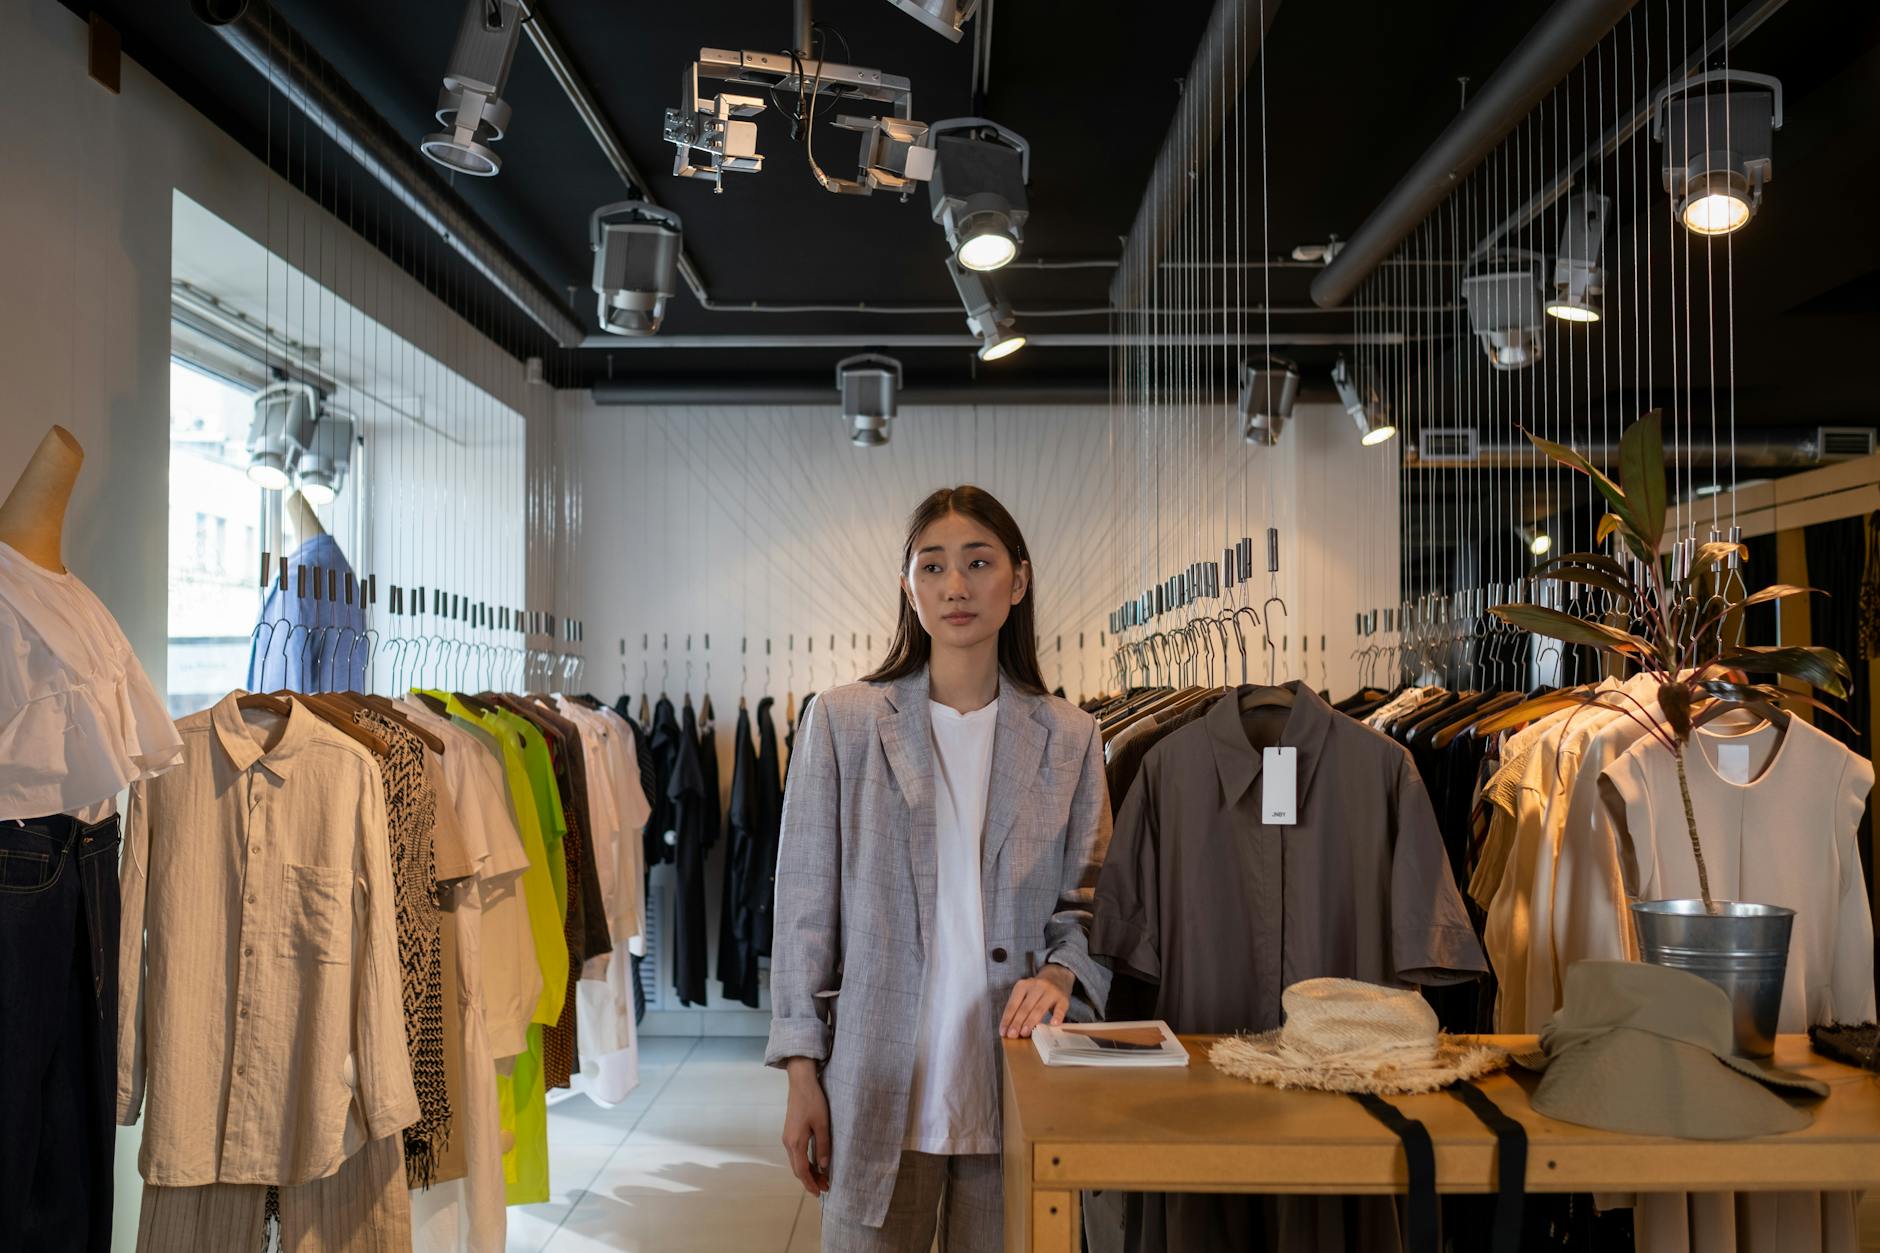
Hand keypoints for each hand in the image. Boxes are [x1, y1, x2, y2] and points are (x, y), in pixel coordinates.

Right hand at [781, 1058, 831, 1197]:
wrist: (800, 1082)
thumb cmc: (813, 1101)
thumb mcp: (822, 1124)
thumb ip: (822, 1146)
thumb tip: (824, 1167)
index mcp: (795, 1142)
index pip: (802, 1171)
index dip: (810, 1184)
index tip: (819, 1193)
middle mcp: (788, 1143)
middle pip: (797, 1169)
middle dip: (810, 1180)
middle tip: (825, 1187)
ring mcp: (787, 1137)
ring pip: (796, 1162)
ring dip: (807, 1172)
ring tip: (822, 1178)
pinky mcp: (789, 1132)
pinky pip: (795, 1154)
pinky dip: (804, 1162)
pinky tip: (814, 1163)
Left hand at [1000, 963, 1073, 1038]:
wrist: (1057, 976)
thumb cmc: (1037, 991)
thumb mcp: (1025, 993)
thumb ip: (1019, 1008)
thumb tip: (1010, 1029)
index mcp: (1023, 985)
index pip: (1013, 1004)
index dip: (1007, 1019)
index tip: (1003, 1032)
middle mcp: (1036, 986)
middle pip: (1025, 1007)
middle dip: (1017, 1022)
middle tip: (1012, 1035)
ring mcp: (1050, 992)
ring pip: (1039, 1008)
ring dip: (1031, 1022)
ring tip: (1024, 1033)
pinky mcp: (1063, 999)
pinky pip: (1060, 1008)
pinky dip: (1057, 1016)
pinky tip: (1053, 1024)